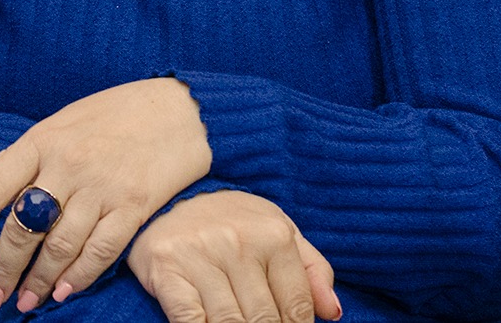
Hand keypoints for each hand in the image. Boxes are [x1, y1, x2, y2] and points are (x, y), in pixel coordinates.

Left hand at [0, 78, 210, 311]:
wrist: (177, 110)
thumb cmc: (108, 116)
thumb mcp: (53, 126)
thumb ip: (8, 158)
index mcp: (39, 141)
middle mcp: (66, 165)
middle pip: (22, 226)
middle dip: (1, 269)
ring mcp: (101, 187)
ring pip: (58, 245)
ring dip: (38, 280)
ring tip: (23, 301)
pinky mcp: (134, 206)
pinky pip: (101, 249)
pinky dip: (80, 275)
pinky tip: (63, 293)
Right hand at [127, 190, 341, 322]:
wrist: (171, 191)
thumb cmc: (233, 221)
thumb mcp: (280, 232)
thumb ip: (312, 270)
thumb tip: (332, 312)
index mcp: (273, 235)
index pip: (296, 308)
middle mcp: (238, 242)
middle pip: (264, 320)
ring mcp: (200, 255)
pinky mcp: (167, 268)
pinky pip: (191, 320)